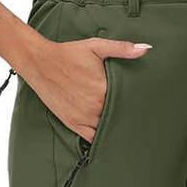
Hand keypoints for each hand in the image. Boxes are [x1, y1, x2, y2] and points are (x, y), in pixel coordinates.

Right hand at [22, 37, 151, 142]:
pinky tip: (107, 136)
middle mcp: (94, 107)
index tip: (144, 104)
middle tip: (139, 119)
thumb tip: (146, 48)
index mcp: (103, 89)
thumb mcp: (96, 47)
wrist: (40, 62)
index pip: (128, 102)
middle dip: (127, 117)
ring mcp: (83, 118)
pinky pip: (91, 139)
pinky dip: (100, 138)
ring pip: (107, 130)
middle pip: (119, 117)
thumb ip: (122, 49)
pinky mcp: (72, 123)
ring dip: (115, 129)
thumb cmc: (69, 54)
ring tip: (125, 128)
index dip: (136, 104)